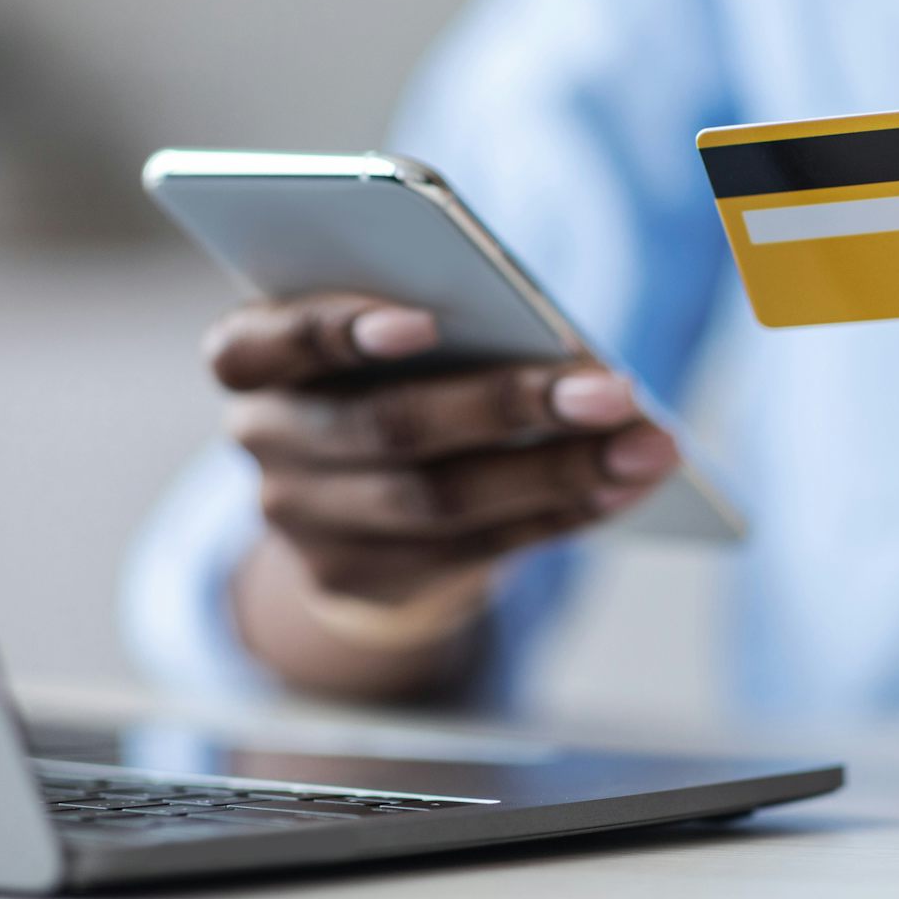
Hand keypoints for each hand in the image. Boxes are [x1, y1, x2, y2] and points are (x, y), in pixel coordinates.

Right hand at [206, 293, 677, 628]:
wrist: (346, 492)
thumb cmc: (386, 368)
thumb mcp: (386, 334)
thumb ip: (437, 321)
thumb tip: (562, 346)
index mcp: (252, 355)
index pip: (268, 342)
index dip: (337, 330)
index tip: (427, 319)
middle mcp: (265, 439)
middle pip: (389, 427)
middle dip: (509, 405)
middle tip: (613, 388)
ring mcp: (304, 522)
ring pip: (440, 501)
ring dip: (560, 471)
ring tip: (647, 445)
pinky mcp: (357, 580)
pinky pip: (473, 549)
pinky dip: (560, 513)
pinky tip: (624, 486)